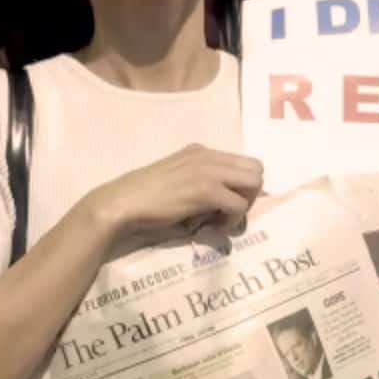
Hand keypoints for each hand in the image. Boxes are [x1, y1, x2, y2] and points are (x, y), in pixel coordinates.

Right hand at [87, 144, 263, 240]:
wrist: (122, 203)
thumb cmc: (142, 199)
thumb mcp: (176, 182)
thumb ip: (200, 186)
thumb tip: (221, 208)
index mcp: (199, 151)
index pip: (241, 162)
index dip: (240, 186)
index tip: (224, 204)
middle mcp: (207, 155)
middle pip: (256, 168)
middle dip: (250, 194)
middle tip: (229, 212)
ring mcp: (208, 170)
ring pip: (254, 182)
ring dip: (244, 204)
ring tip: (222, 219)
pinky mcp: (206, 190)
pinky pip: (238, 204)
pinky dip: (232, 219)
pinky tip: (213, 226)